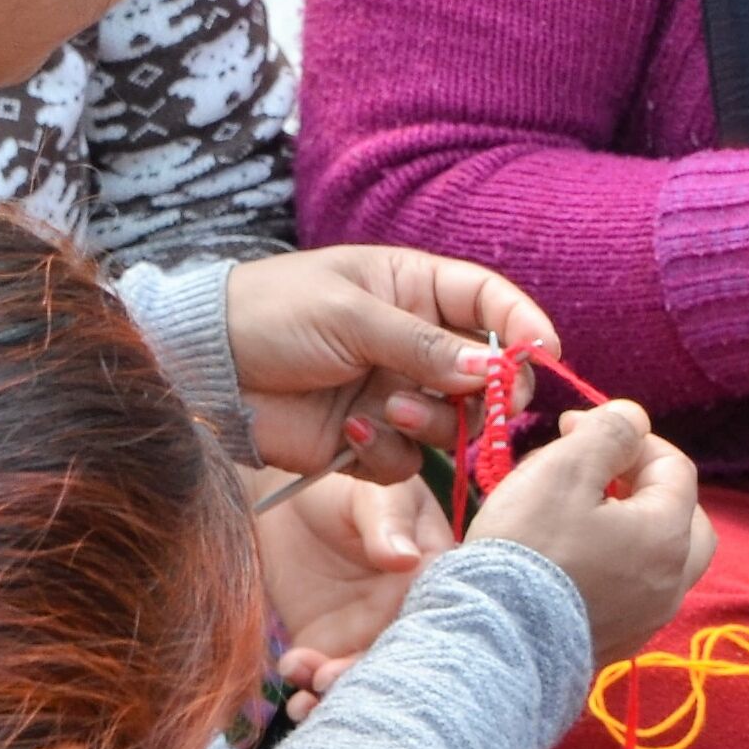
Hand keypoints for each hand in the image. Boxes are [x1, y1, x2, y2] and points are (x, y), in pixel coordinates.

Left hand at [222, 247, 558, 479]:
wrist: (203, 368)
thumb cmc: (272, 314)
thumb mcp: (348, 314)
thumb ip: (419, 343)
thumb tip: (487, 366)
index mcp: (411, 289)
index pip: (487, 300)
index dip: (521, 324)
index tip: (545, 352)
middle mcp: (411, 342)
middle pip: (483, 371)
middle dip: (488, 390)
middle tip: (482, 402)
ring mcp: (391, 393)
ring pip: (452, 421)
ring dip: (435, 422)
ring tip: (391, 411)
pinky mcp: (365, 444)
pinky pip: (406, 460)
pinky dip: (388, 452)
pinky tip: (350, 434)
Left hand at [250, 472, 455, 720]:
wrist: (284, 489)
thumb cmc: (343, 480)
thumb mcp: (373, 492)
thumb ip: (389, 523)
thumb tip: (406, 559)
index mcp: (430, 572)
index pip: (433, 618)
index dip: (412, 646)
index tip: (380, 655)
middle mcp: (402, 609)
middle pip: (397, 659)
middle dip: (367, 680)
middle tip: (328, 678)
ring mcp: (363, 629)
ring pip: (360, 675)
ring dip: (336, 692)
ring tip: (305, 686)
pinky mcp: (324, 641)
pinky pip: (321, 675)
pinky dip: (308, 688)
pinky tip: (292, 675)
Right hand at [469, 400, 714, 663]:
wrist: (493, 643)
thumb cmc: (529, 548)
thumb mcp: (564, 469)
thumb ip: (609, 433)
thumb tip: (633, 419)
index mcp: (668, 535)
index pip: (673, 466)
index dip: (628, 436)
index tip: (574, 429)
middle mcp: (671, 583)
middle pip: (682, 516)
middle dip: (643, 484)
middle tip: (594, 473)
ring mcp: (646, 620)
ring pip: (659, 556)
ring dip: (628, 524)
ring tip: (574, 512)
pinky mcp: (617, 644)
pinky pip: (633, 590)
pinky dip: (614, 562)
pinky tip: (568, 556)